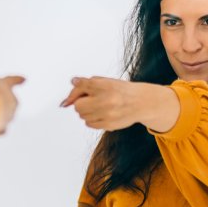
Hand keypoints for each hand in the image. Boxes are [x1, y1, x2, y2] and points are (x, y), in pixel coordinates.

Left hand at [60, 77, 178, 132]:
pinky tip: (101, 114)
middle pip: (78, 106)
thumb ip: (87, 83)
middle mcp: (106, 100)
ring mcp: (108, 114)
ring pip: (82, 116)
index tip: (67, 101)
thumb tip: (72, 82)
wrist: (141, 102)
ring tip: (98, 107)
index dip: (73, 94)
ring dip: (86, 112)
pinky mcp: (109, 125)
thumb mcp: (105, 81)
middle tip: (90, 100)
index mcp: (105, 86)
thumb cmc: (121, 90)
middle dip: (80, 103)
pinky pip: (89, 124)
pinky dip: (91, 119)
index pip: (81, 87)